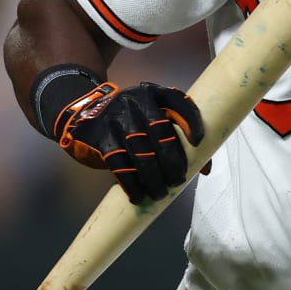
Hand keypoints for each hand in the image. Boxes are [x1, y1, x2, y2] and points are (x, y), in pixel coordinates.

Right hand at [53, 81, 204, 203]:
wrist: (86, 114)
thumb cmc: (131, 120)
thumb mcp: (151, 116)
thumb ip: (177, 135)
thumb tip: (204, 169)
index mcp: (154, 93)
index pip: (178, 102)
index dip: (191, 121)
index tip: (200, 142)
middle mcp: (136, 101)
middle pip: (161, 133)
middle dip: (173, 162)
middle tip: (178, 181)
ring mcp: (117, 118)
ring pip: (142, 153)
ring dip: (154, 179)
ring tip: (161, 193)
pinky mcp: (101, 136)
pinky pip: (120, 165)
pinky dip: (131, 184)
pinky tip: (138, 196)